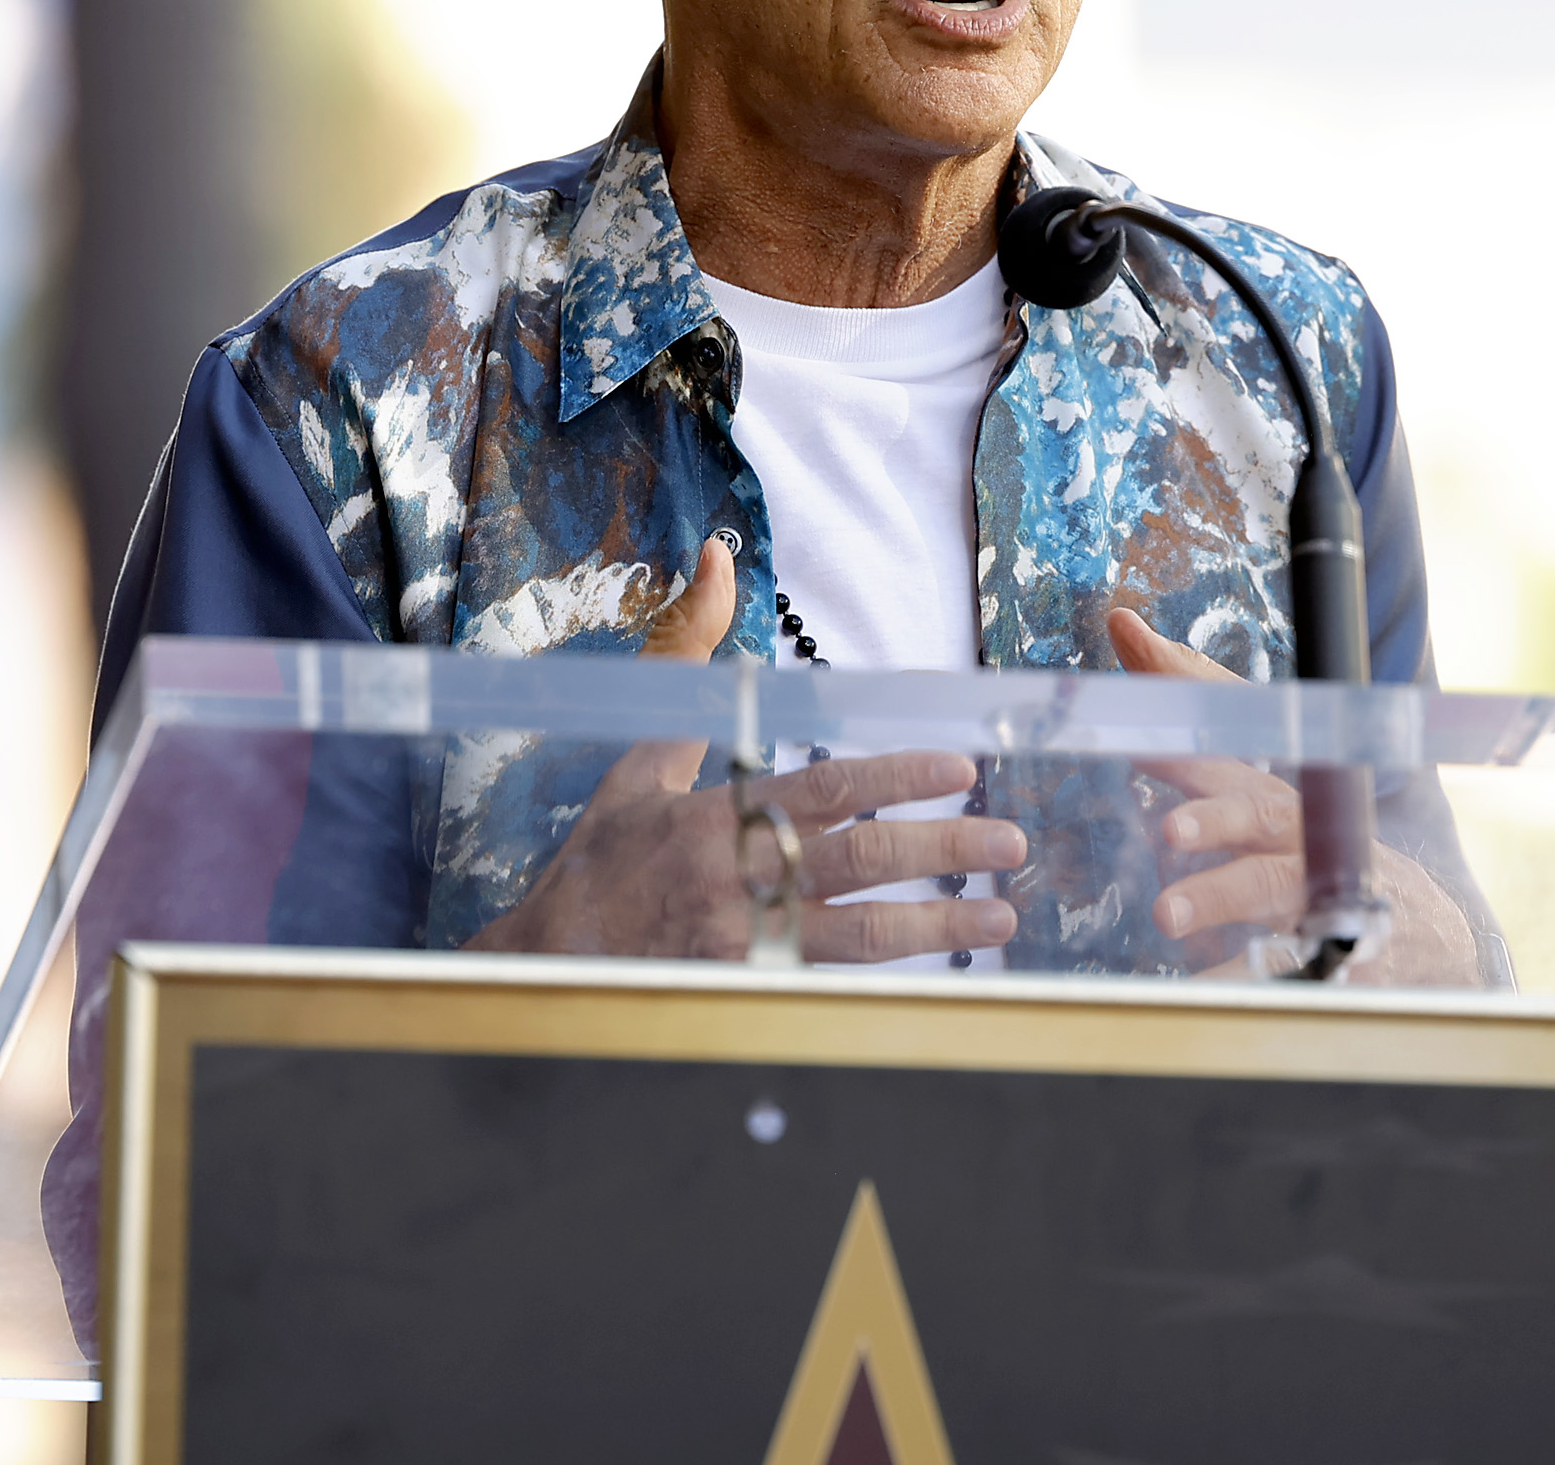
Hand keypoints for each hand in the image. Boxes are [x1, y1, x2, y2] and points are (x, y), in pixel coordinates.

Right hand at [463, 538, 1027, 962]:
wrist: (545, 965)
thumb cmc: (601, 858)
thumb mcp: (639, 760)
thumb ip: (687, 658)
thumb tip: (719, 557)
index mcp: (714, 816)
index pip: (826, 788)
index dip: (900, 775)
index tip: (962, 767)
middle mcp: (735, 879)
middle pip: (860, 860)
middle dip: (944, 849)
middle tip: (1009, 842)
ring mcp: (744, 947)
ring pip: (860, 933)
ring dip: (939, 924)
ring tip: (1001, 915)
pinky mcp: (749, 996)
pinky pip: (835, 983)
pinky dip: (891, 976)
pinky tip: (941, 969)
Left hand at [1108, 609, 1485, 986]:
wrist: (1411, 927)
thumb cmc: (1299, 841)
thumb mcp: (1241, 780)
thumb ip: (1181, 707)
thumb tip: (1121, 623)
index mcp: (1267, 787)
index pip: (1223, 742)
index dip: (1181, 718)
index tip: (1134, 706)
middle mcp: (1295, 829)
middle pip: (1257, 811)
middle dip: (1212, 817)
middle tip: (1167, 830)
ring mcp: (1317, 887)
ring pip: (1271, 886)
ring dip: (1221, 896)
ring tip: (1167, 916)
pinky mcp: (1333, 945)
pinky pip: (1285, 964)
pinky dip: (1243, 977)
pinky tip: (1201, 990)